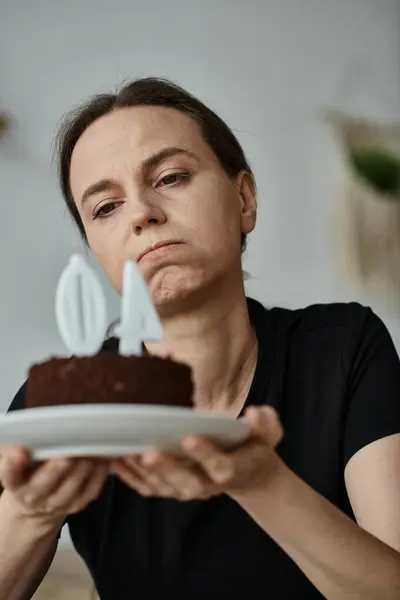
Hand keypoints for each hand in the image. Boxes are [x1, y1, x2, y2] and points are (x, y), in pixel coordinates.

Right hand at [0, 446, 108, 524]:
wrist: (34, 505)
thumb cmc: (29, 472)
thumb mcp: (19, 461)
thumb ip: (21, 447)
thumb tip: (24, 428)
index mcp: (15, 482)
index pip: (9, 475)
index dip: (13, 465)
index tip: (20, 451)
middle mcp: (32, 495)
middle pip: (42, 485)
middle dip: (55, 470)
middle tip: (67, 456)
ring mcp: (54, 503)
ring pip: (66, 492)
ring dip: (79, 475)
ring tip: (87, 459)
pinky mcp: (73, 506)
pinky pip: (86, 496)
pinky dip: (96, 481)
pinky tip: (102, 465)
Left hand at [111, 406, 284, 500]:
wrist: (246, 471)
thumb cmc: (253, 447)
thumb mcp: (268, 433)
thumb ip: (266, 423)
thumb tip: (256, 414)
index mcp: (233, 469)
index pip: (221, 467)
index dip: (205, 455)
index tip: (190, 437)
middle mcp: (210, 484)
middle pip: (188, 484)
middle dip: (167, 469)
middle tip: (149, 452)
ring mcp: (190, 488)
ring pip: (165, 488)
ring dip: (143, 473)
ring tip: (123, 454)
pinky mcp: (174, 488)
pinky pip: (152, 489)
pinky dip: (132, 479)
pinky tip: (116, 462)